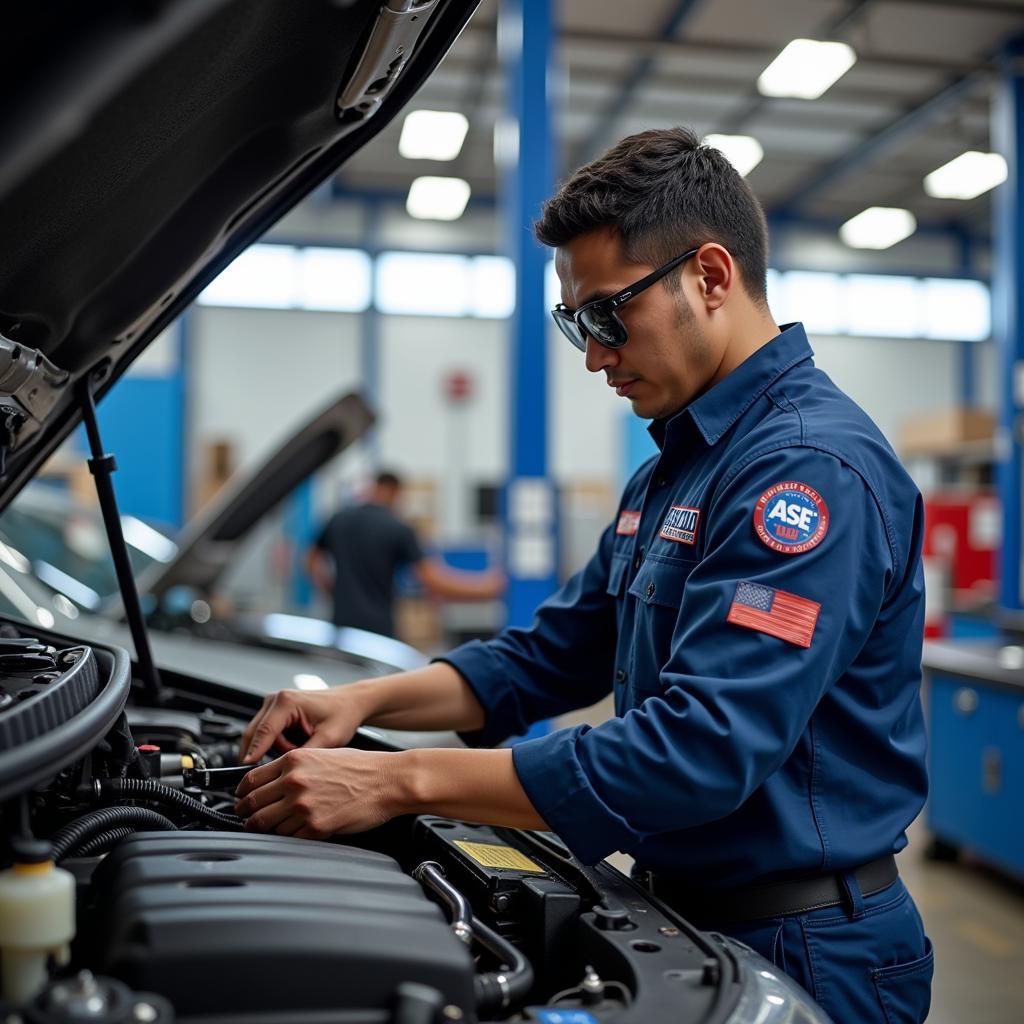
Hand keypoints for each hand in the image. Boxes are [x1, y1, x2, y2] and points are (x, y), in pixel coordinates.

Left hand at [234, 747, 400, 838]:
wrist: (388, 781)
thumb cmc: (362, 767)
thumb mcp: (323, 754)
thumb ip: (294, 767)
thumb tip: (272, 781)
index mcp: (295, 760)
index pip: (250, 780)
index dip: (240, 794)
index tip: (241, 800)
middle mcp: (294, 781)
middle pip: (251, 805)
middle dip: (246, 815)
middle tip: (248, 819)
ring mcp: (303, 806)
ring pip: (266, 825)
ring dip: (266, 829)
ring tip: (273, 828)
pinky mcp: (315, 827)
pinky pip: (288, 838)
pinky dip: (288, 837)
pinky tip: (296, 831)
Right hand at [239, 687, 365, 763]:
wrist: (351, 703)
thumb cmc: (343, 714)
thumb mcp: (327, 739)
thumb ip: (304, 755)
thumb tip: (285, 771)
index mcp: (287, 701)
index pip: (263, 732)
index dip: (254, 753)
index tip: (246, 769)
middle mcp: (277, 699)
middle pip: (255, 734)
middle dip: (267, 753)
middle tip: (284, 766)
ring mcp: (274, 704)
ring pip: (260, 736)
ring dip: (276, 748)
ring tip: (303, 746)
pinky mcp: (275, 711)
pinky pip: (267, 734)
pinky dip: (278, 744)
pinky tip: (298, 743)